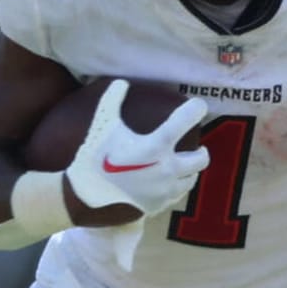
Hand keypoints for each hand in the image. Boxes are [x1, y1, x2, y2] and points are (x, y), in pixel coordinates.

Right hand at [63, 81, 210, 223]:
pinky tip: (168, 180)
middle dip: (201, 150)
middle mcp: (167, 169)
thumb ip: (112, 100)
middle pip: (202, 158)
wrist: (85, 195)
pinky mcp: (159, 205)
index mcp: (156, 146)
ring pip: (192, 179)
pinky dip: (177, 185)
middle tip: (195, 146)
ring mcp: (164, 190)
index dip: (196, 109)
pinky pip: (178, 194)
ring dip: (190, 170)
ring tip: (181, 164)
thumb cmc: (94, 156)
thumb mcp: (102, 125)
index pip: (186, 120)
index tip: (198, 106)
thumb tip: (121, 82)